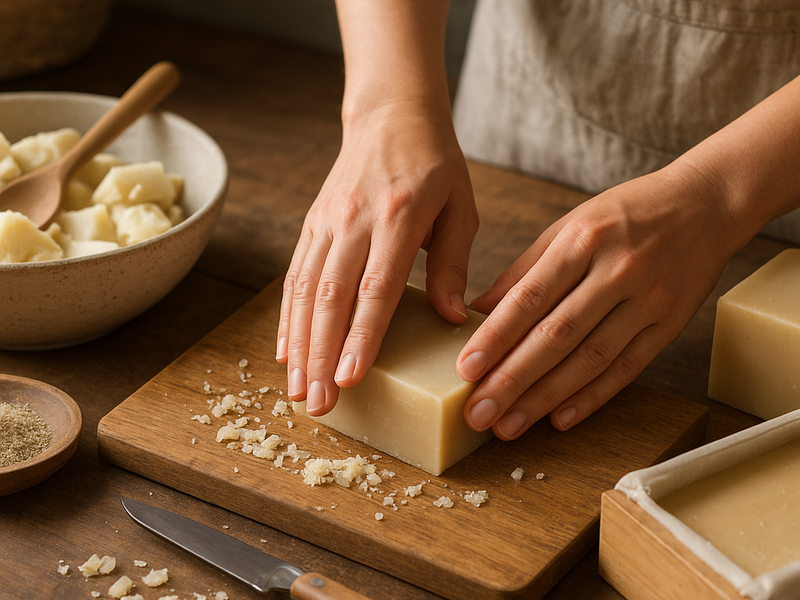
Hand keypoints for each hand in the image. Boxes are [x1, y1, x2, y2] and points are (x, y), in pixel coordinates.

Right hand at [277, 102, 477, 414]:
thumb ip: (455, 265)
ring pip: (305, 290)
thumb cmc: (436, 166)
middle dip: (322, 354)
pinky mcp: (312, 223)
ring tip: (297, 389)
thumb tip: (452, 320)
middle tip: (319, 403)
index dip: (361, 335)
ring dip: (299, 344)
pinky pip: (295, 275)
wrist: (392, 115)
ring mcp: (327, 221)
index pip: (376, 286)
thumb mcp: (460, 209)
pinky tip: (286, 351)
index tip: (351, 378)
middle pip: (331, 296)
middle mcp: (354, 220)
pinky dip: (288, 317)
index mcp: (399, 216)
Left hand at [457, 167, 737, 438]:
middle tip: (477, 413)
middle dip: (512, 379)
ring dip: (545, 398)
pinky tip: (560, 419)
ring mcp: (648, 300)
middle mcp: (617, 271)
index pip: (531, 297)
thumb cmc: (625, 214)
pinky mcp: (670, 325)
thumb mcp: (568, 227)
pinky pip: (627, 368)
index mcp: (583, 239)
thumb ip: (523, 271)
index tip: (465, 369)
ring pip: (590, 359)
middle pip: (557, 336)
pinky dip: (592, 397)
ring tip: (508, 426)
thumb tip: (477, 312)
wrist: (705, 205)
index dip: (496, 336)